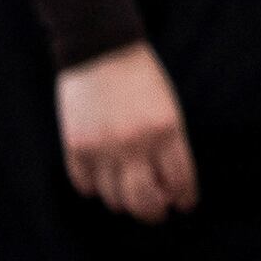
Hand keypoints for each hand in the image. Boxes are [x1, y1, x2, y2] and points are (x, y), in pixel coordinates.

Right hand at [55, 44, 197, 219]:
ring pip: (113, 199)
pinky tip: (103, 181)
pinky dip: (95, 188)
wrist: (101, 49)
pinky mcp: (76, 148)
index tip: (184, 205)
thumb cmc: (141, 77)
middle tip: (158, 212)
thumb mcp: (168, 107)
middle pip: (145, 201)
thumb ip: (169, 144)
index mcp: (166, 130)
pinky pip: (85, 186)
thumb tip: (168, 185)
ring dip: (124, 200)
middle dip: (154, 212)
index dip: (184, 197)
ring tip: (129, 192)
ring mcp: (103, 148)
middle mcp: (135, 144)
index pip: (179, 180)